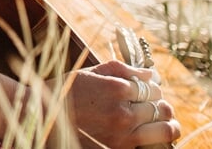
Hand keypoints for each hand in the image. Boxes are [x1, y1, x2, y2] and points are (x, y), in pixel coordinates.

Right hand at [51, 61, 180, 148]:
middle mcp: (123, 113)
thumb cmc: (65, 92)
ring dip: (169, 126)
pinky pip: (149, 148)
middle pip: (162, 109)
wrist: (42, 119)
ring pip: (164, 131)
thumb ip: (122, 70)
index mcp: (117, 89)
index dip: (154, 89)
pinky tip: (151, 138)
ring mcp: (122, 136)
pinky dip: (155, 142)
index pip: (154, 89)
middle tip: (159, 109)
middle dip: (163, 107)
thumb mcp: (90, 73)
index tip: (149, 92)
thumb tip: (151, 74)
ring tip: (167, 126)